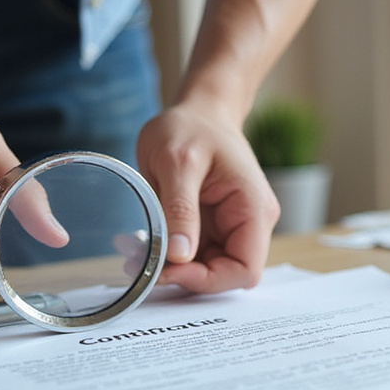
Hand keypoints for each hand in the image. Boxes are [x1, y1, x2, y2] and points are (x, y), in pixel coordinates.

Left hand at [136, 97, 280, 293]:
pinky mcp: (213, 226)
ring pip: (208, 269)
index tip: (168, 269)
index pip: (245, 270)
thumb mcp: (178, 162)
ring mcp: (233, 225)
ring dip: (174, 269)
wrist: (197, 110)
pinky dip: (170, 256)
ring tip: (137, 253)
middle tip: (144, 265)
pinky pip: (195, 255)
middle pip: (227, 275)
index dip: (208, 279)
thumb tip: (179, 255)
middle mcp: (250, 222)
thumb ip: (179, 208)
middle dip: (186, 276)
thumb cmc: (191, 126)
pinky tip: (145, 243)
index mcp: (253, 209)